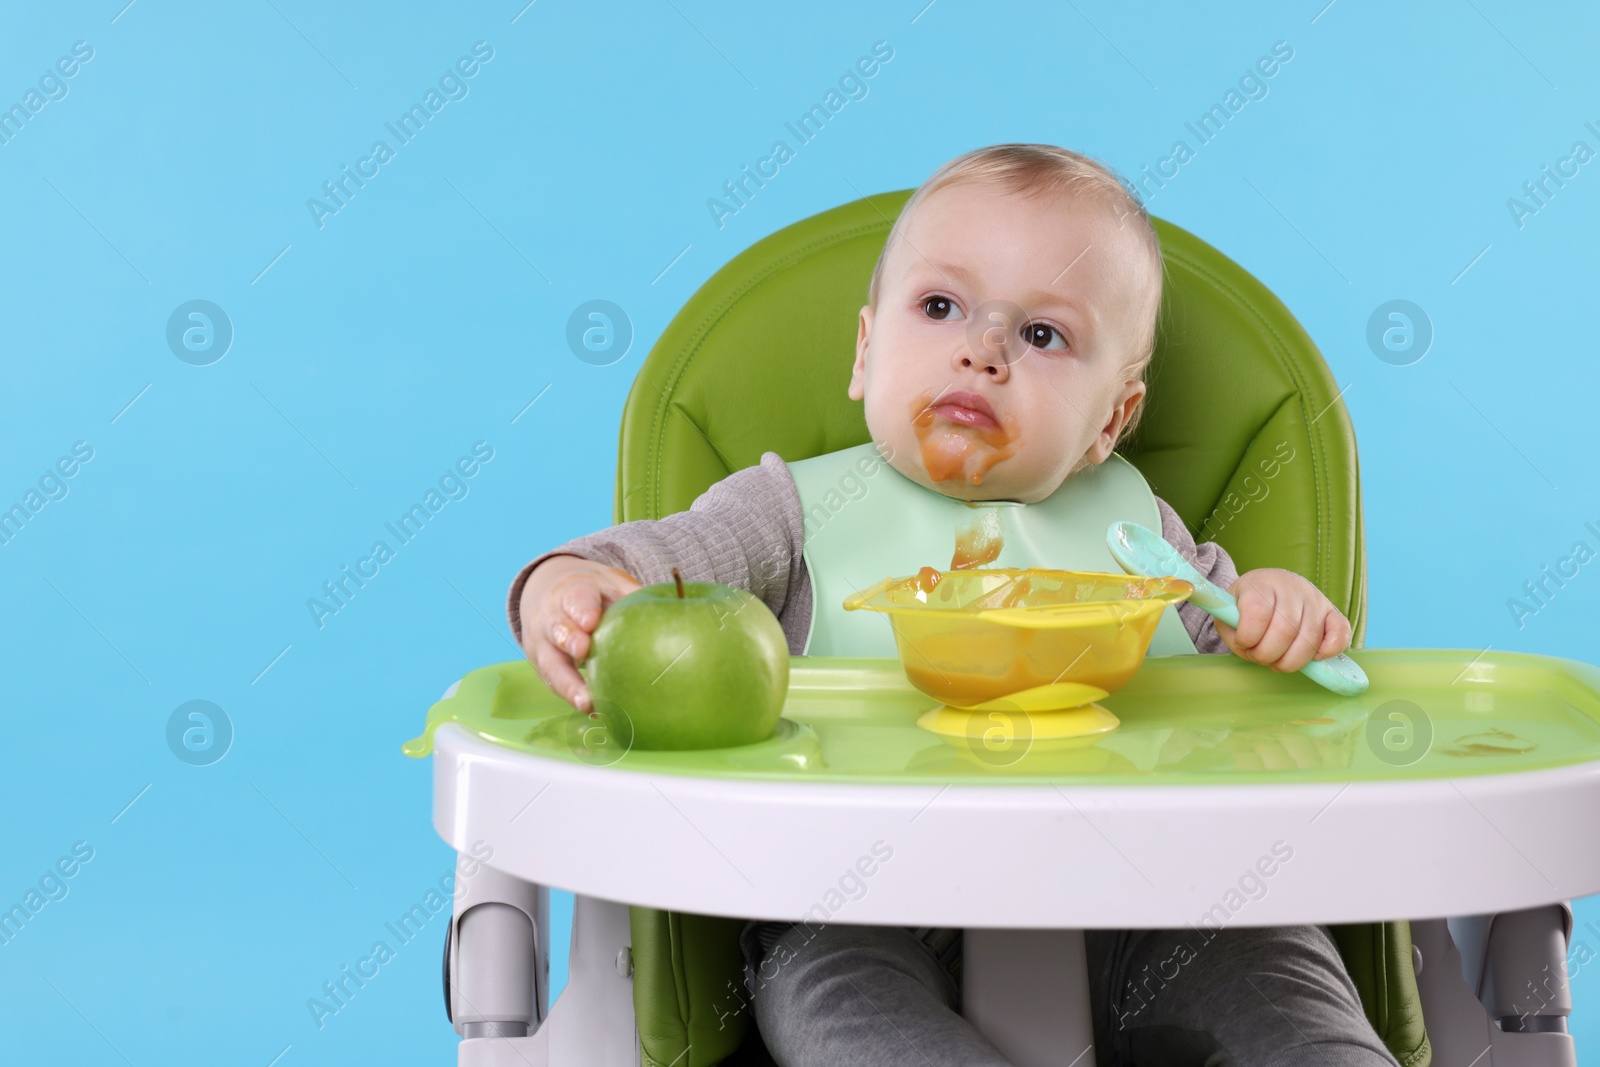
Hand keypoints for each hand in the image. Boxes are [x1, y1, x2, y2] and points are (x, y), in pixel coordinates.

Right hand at [519, 555, 639, 712]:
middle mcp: (552, 619)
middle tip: (581, 651)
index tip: (590, 621)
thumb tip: (674, 609)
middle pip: (556, 630)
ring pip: (551, 665)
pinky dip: (574, 699)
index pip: (576, 598)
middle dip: (568, 640)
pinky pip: (556, 685)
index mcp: (572, 592)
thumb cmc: (594, 595)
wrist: (552, 597)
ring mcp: (544, 647)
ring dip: (568, 685)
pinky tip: (596, 713)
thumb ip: (633, 596)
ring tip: (586, 702)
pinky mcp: (546, 670)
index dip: (582, 609)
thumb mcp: (612, 584)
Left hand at [1210, 568, 1350, 673]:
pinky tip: (1311, 657)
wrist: (1266, 589)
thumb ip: (1233, 631)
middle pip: (1285, 630)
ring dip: (1290, 661)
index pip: (1258, 611)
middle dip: (1268, 654)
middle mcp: (1291, 587)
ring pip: (1309, 639)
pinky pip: (1341, 633)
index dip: (1248, 636)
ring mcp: (1315, 599)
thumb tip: (1247, 645)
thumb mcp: (1228, 615)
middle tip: (1260, 656)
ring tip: (1277, 660)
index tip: (1242, 642)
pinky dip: (1328, 651)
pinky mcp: (1333, 612)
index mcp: (1261, 583)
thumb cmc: (1244, 608)